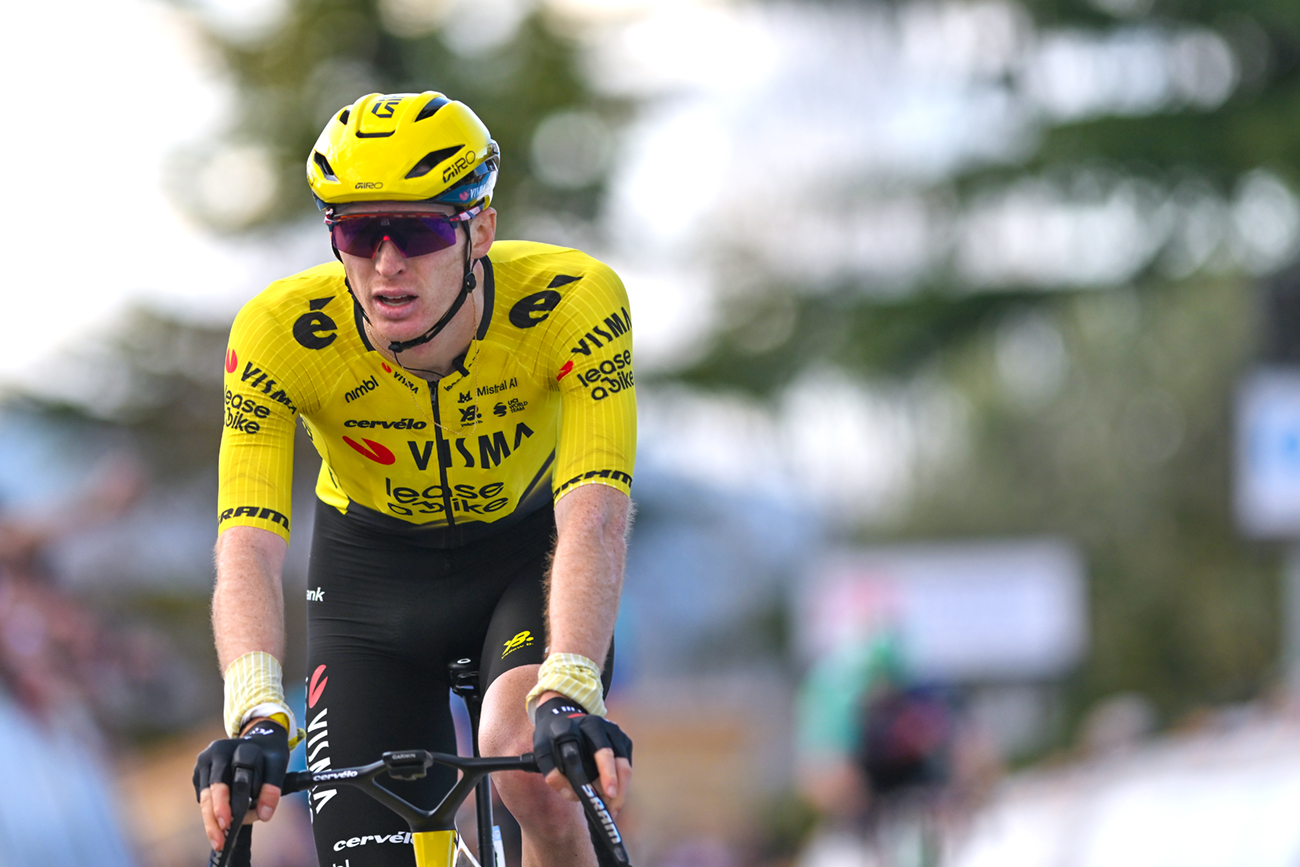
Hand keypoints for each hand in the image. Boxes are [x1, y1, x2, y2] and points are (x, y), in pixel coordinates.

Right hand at [193, 719, 289, 851]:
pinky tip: (219, 826)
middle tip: (223, 832)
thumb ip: (273, 787)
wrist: (256, 741)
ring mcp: (203, 764)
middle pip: (215, 786)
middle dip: (218, 811)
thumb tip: (264, 815)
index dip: (241, 795)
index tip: (246, 819)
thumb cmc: (267, 754)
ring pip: (206, 796)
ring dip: (211, 820)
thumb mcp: (277, 764)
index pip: (239, 773)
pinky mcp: (198, 775)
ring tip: (218, 840)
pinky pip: (204, 798)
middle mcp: (215, 752)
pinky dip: (211, 813)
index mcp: (235, 746)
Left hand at [532, 695, 632, 813]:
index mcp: (585, 726)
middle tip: (612, 810)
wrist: (563, 717)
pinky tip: (610, 799)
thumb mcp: (543, 749)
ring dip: (620, 792)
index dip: (606, 772)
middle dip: (617, 787)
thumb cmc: (553, 736)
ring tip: (610, 811)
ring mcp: (616, 734)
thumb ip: (551, 771)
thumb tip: (568, 791)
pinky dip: (620, 785)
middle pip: (617, 760)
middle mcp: (604, 726)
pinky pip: (625, 768)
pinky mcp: (624, 742)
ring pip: (625, 767)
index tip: (608, 793)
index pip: (600, 750)